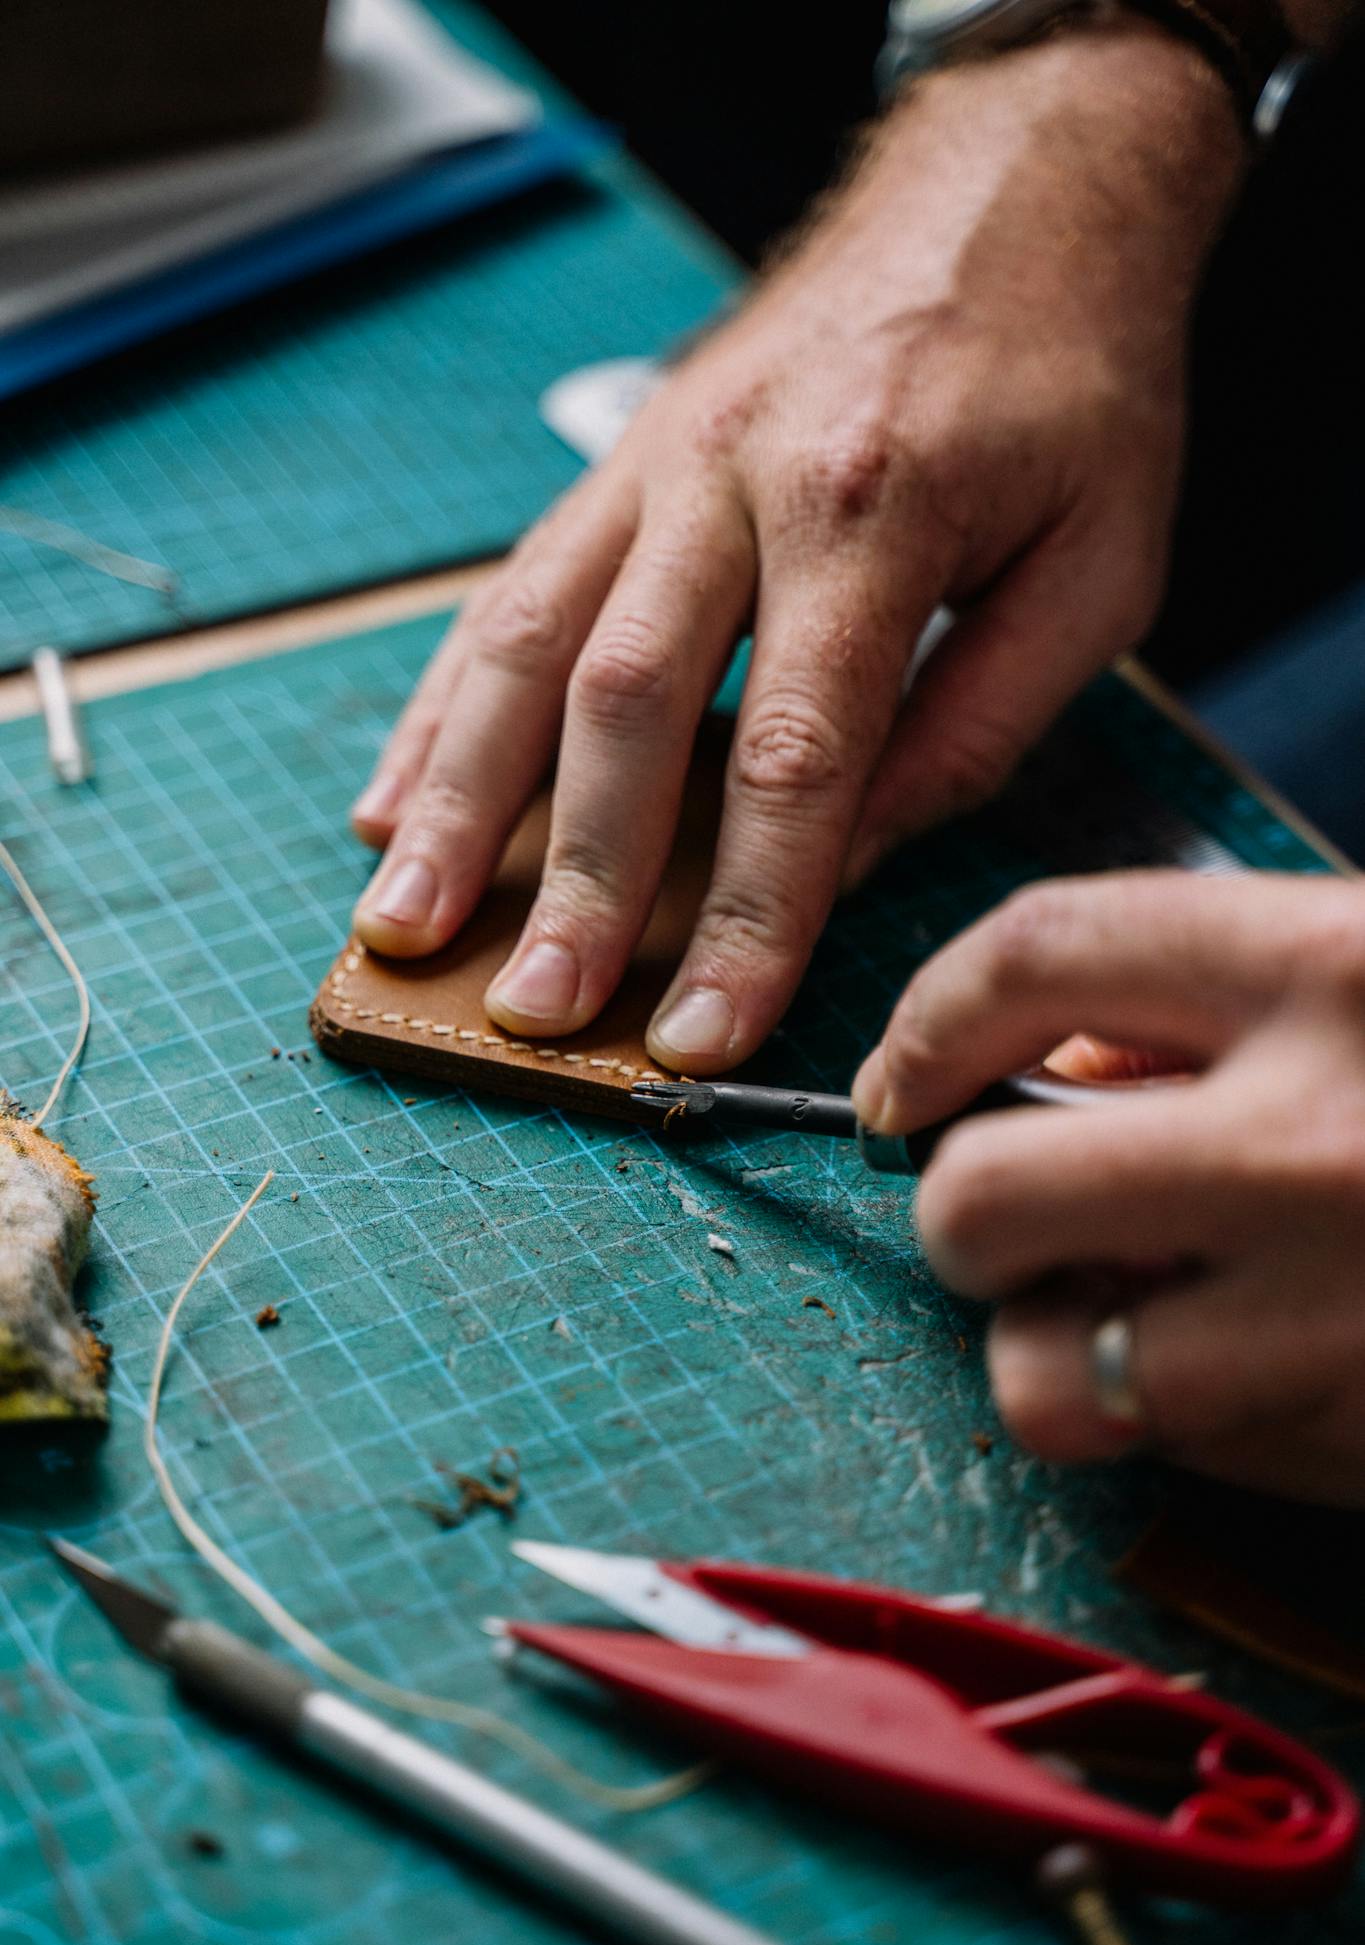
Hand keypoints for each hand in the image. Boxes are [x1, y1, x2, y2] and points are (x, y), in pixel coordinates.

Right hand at [350, 25, 1241, 1072]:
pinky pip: (507, 593)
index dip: (747, 914)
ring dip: (457, 799)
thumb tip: (849, 855)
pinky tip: (393, 800)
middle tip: (537, 1012)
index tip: (703, 1037)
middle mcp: (735, 481)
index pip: (795, 758)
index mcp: (873, 508)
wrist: (1012, 184)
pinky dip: (440, 706)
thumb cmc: (1073, 381)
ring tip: (404, 923)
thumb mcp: (1098, 562)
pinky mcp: (614, 465)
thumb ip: (975, 721)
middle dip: (577, 880)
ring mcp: (653, 465)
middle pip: (628, 709)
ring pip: (526, 646)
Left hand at [852, 873, 1364, 1506]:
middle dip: (963, 1214)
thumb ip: (1226, 999)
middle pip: (982, 1195)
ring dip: (1058, 1351)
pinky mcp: (1363, 1451)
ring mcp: (1344, 1323)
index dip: (928, 1019)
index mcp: (1341, 969)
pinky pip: (1185, 1462)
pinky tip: (1274, 1367)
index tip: (902, 1081)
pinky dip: (1190, 1423)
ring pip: (1050, 1380)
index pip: (1036, 952)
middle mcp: (1321, 1144)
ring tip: (1141, 1310)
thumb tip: (1045, 1074)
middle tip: (1012, 1213)